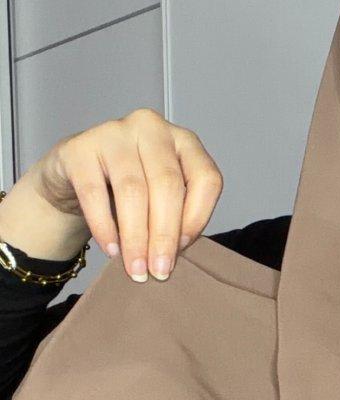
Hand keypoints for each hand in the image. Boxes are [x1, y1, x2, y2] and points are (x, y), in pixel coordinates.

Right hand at [25, 108, 223, 280]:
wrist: (74, 178)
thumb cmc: (127, 191)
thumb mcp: (160, 199)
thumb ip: (175, 218)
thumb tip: (173, 258)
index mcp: (184, 141)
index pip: (206, 179)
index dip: (197, 218)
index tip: (183, 251)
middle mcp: (152, 129)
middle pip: (167, 185)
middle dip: (164, 235)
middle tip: (159, 271)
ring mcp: (114, 132)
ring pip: (132, 190)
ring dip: (136, 236)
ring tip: (136, 268)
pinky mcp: (79, 147)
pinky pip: (94, 193)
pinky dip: (104, 226)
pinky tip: (111, 249)